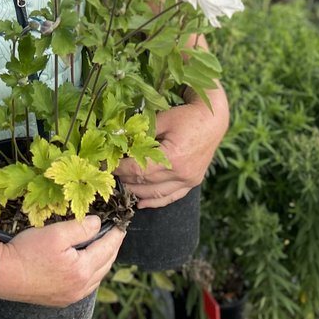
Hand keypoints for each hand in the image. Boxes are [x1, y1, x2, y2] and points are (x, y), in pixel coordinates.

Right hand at [0, 215, 124, 306]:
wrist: (2, 275)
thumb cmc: (27, 252)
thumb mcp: (56, 233)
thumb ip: (81, 228)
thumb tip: (98, 223)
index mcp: (83, 271)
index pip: (107, 249)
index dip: (116, 235)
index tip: (122, 224)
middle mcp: (80, 288)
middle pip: (105, 265)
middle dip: (112, 248)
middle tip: (115, 234)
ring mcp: (70, 296)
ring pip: (96, 277)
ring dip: (102, 261)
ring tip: (103, 247)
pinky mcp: (60, 299)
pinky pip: (85, 286)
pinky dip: (90, 272)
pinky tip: (85, 264)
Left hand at [115, 86, 229, 208]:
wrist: (213, 120)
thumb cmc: (187, 116)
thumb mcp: (162, 119)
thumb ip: (141, 133)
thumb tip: (119, 141)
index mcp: (173, 157)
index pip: (138, 169)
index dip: (119, 169)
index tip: (104, 166)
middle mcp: (182, 173)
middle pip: (146, 183)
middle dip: (125, 179)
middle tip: (109, 175)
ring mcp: (189, 180)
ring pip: (157, 194)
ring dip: (137, 192)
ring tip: (121, 187)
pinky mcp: (192, 182)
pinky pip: (171, 197)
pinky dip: (155, 201)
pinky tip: (141, 203)